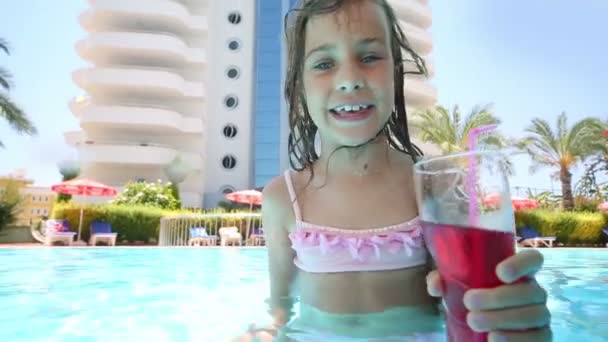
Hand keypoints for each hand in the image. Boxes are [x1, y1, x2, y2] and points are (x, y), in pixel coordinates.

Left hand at [426, 249, 551, 340]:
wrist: (478, 328)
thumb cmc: (471, 300)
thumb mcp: (455, 288)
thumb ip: (443, 280)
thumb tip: (436, 284)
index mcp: (518, 272)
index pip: (533, 259)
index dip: (521, 263)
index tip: (500, 273)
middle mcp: (534, 291)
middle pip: (530, 290)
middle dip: (499, 297)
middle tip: (469, 303)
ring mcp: (541, 314)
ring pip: (535, 314)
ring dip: (503, 318)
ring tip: (474, 322)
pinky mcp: (542, 336)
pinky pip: (539, 337)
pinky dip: (516, 339)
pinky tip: (493, 338)